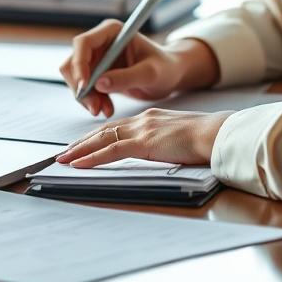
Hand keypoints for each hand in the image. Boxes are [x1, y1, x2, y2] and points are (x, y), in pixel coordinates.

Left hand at [54, 108, 232, 166]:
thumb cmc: (206, 139)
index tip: (83, 143)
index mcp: (151, 118)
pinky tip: (79, 164)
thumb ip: (164, 141)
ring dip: (80, 149)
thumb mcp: (180, 137)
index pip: (117, 127)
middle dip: (82, 142)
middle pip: (104, 130)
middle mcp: (143, 119)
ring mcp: (143, 129)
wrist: (218, 134)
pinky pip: (112, 151)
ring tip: (64, 159)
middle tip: (64, 152)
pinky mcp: (145, 142)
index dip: (97, 136)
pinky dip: (92, 157)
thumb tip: (159, 151)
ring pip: (103, 139)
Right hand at [59, 20, 219, 117]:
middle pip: (74, 62)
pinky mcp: (96, 72)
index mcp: (112, 31)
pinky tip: (107, 108)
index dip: (79, 65)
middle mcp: (100, 41)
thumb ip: (126, 77)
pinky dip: (91, 100)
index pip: (83, 43)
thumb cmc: (165, 68)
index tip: (84, 88)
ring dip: (86, 97)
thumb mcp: (150, 74)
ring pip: (76, 77)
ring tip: (105, 110)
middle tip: (96, 108)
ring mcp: (97, 56)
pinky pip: (83, 87)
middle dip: (81, 87)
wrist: (170, 75)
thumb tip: (99, 84)